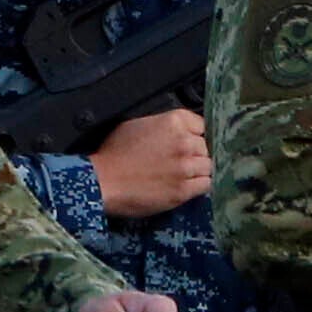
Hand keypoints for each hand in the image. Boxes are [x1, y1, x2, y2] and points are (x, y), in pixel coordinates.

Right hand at [88, 105, 211, 222]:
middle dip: (196, 153)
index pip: (202, 125)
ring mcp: (186, 166)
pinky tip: (185, 185)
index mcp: (174, 122)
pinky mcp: (184, 189)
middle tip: (180, 161)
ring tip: (182, 175)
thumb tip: (178, 133)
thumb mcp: (136, 125)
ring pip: (209, 166)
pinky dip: (198, 185)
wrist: (102, 181)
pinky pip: (206, 184)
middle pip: (207, 147)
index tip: (187, 142)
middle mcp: (184, 142)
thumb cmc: (113, 153)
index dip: (194, 135)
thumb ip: (163, 126)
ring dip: (198, 170)